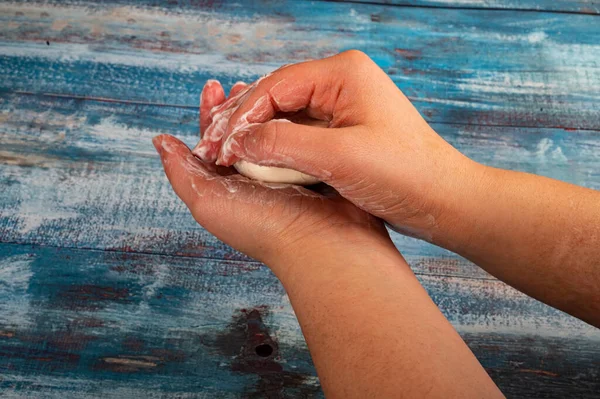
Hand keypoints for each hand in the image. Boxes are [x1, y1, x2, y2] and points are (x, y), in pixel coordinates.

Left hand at [153, 82, 391, 275]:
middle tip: (238, 82)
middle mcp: (253, 176)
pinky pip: (299, 133)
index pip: (213, 140)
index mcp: (227, 184)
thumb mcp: (207, 201)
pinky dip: (295, 116)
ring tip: (266, 85)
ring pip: (271, 128)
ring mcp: (285, 168)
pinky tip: (296, 101)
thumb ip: (181, 171)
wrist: (322, 241)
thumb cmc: (264, 227)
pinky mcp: (312, 163)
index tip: (212, 88)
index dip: (211, 113)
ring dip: (267, 107)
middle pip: (242, 130)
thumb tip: (160, 140)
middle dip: (238, 104)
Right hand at [193, 50, 480, 241]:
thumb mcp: (339, 157)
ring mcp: (342, 106)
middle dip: (243, 125)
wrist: (444, 200)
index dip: (242, 117)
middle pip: (275, 97)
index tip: (218, 147)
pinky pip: (299, 134)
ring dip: (256, 137)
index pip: (275, 87)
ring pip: (285, 116)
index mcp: (342, 73)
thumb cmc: (404, 174)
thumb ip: (283, 144)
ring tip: (225, 157)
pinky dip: (277, 148)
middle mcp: (340, 82)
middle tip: (212, 150)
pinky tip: (256, 162)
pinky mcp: (343, 131)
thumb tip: (238, 141)